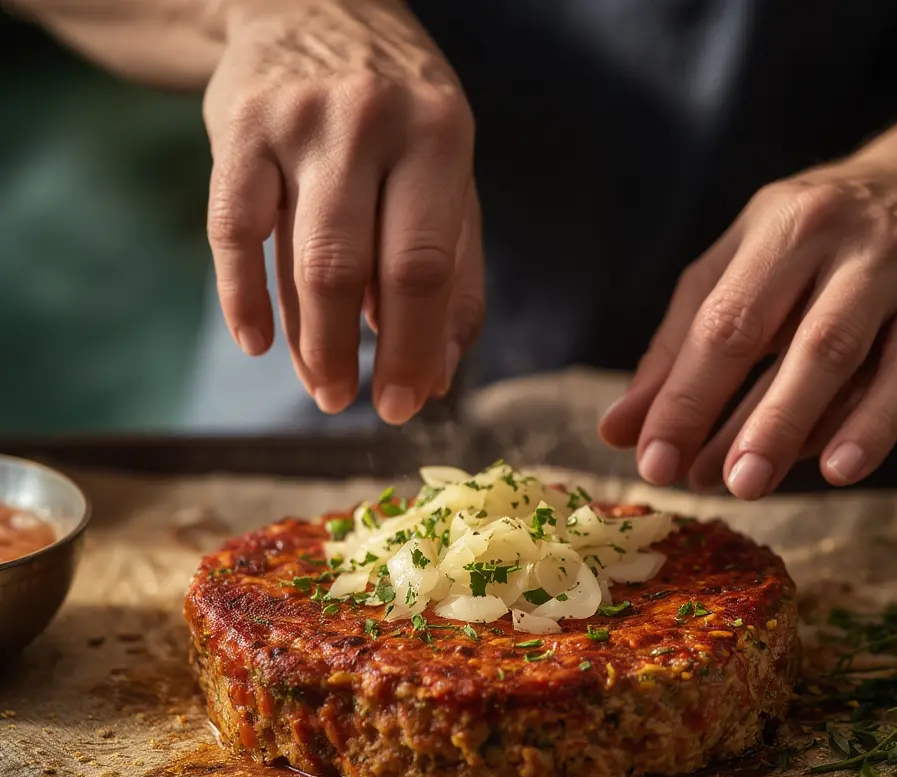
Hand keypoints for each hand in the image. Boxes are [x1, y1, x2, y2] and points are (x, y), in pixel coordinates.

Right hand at [203, 0, 483, 421]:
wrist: (313, 7)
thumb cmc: (398, 117)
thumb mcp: (447, 176)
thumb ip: (453, 275)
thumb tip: (436, 376)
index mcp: (437, 136)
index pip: (422, 268)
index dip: (411, 348)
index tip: (403, 403)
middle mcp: (367, 123)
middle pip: (352, 271)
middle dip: (350, 355)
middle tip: (349, 403)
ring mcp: (295, 123)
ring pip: (294, 259)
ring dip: (306, 342)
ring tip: (321, 387)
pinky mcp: (235, 128)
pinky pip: (230, 232)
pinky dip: (241, 298)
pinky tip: (257, 344)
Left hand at [599, 160, 896, 497]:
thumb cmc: (804, 247)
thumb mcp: (732, 274)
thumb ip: (675, 352)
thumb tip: (620, 431)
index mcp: (780, 229)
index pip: (724, 323)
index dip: (685, 398)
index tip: (652, 460)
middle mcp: (846, 243)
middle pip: (798, 341)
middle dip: (753, 421)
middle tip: (713, 483)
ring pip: (855, 358)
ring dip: (805, 428)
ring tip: (760, 484)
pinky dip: (876, 424)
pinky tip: (841, 467)